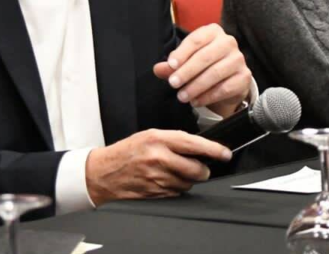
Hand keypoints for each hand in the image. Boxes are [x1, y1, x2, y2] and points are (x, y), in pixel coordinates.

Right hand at [85, 129, 231, 204]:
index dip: (214, 150)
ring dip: (187, 179)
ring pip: (187, 183)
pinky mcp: (155, 193)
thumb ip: (174, 140)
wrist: (103, 172)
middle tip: (201, 167)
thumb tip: (199, 147)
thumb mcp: (149, 135)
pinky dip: (176, 187)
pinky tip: (165, 180)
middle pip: (195, 169)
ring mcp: (156, 178)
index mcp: (158, 139)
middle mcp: (158, 158)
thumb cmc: (126, 151)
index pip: (194, 144)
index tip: (225, 153)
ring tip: (174, 171)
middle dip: (202, 170)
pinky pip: (176, 192)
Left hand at [154, 23, 250, 116]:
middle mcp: (228, 42)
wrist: (228, 80)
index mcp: (213, 32)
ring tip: (182, 96)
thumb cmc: (204, 65)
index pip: (196, 39)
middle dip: (187, 72)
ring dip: (196, 86)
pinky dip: (208, 96)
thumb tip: (158, 69)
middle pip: (205, 56)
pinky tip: (196, 101)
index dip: (182, 53)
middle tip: (173, 84)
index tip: (170, 66)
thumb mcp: (186, 62)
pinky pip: (224, 88)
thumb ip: (172, 65)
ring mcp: (238, 59)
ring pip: (215, 73)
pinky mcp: (244, 77)